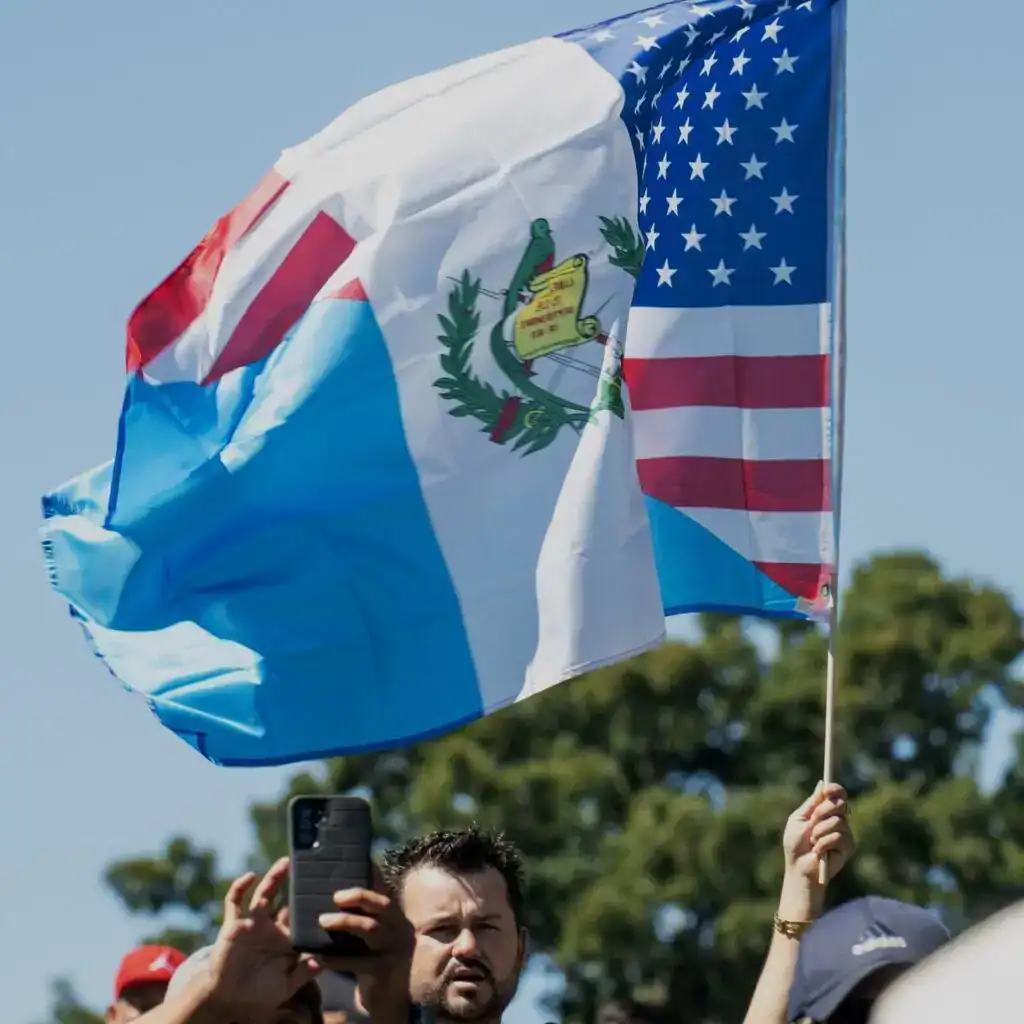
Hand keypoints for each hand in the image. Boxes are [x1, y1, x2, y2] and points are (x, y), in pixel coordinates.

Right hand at [204, 858, 319, 1014]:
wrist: (227, 1000)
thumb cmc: (258, 995)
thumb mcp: (285, 987)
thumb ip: (303, 974)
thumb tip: (322, 960)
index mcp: (286, 940)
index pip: (302, 917)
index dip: (312, 905)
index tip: (326, 891)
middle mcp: (271, 927)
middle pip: (286, 899)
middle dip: (296, 883)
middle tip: (310, 866)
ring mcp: (252, 923)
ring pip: (264, 894)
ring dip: (274, 877)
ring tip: (286, 862)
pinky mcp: (234, 924)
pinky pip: (235, 901)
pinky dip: (240, 886)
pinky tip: (250, 876)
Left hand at [318, 867, 414, 1023]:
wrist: (402, 996)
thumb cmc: (385, 959)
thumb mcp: (385, 935)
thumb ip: (371, 916)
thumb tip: (347, 887)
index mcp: (396, 917)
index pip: (384, 890)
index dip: (373, 876)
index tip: (360, 862)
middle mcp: (397, 929)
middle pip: (382, 905)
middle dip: (359, 896)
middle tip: (336, 895)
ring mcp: (391, 949)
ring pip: (370, 929)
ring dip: (345, 922)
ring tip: (322, 920)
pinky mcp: (381, 971)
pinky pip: (355, 962)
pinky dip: (334, 959)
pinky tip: (317, 957)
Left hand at [778, 783, 852, 919]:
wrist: (799, 868)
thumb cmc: (796, 844)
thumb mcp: (799, 819)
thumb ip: (812, 803)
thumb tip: (822, 784)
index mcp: (825, 811)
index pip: (837, 794)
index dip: (835, 789)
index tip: (828, 789)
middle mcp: (838, 820)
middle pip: (840, 804)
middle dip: (823, 810)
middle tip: (813, 821)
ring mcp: (845, 833)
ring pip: (838, 821)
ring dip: (820, 830)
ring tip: (813, 841)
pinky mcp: (848, 847)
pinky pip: (838, 837)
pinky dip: (823, 843)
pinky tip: (818, 852)